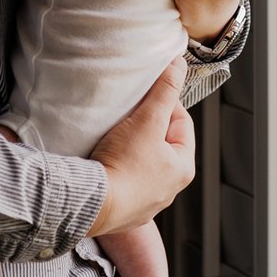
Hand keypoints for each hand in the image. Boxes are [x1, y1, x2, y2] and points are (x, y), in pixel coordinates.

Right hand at [86, 59, 194, 237]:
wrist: (92, 204)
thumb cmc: (124, 163)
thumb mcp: (147, 119)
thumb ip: (164, 90)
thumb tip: (179, 64)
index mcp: (184, 168)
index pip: (181, 122)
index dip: (165, 103)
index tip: (146, 95)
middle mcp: (170, 189)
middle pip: (161, 143)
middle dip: (146, 126)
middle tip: (127, 115)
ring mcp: (147, 203)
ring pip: (142, 163)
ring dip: (131, 148)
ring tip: (114, 136)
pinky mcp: (124, 213)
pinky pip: (124, 182)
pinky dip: (117, 169)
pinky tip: (104, 160)